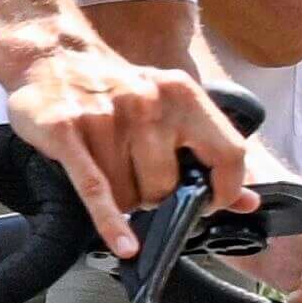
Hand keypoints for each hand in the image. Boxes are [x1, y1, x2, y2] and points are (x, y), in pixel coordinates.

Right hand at [0, 43, 249, 259]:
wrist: (53, 58)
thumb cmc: (116, 89)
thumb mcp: (172, 107)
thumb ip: (211, 151)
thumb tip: (248, 202)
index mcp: (182, 95)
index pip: (227, 154)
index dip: (225, 190)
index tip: (210, 203)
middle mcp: (147, 102)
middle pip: (166, 186)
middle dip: (152, 197)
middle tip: (138, 183)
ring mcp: (104, 116)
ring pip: (126, 194)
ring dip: (119, 200)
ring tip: (109, 175)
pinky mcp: (65, 131)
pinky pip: (95, 189)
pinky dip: (111, 222)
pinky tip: (124, 244)